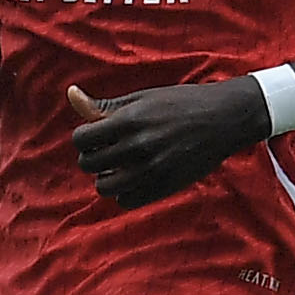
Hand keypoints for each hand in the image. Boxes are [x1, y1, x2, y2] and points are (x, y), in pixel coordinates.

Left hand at [65, 80, 264, 209]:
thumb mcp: (142, 98)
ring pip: (104, 187)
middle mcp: (138, 147)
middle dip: (93, 156)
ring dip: (106, 177)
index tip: (96, 135)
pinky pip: (127, 200)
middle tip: (107, 150)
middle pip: (89, 163)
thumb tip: (71, 94)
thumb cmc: (181, 103)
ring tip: (119, 167)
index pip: (82, 139)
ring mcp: (152, 170)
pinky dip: (124, 192)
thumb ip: (105, 105)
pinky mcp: (165, 187)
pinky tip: (134, 178)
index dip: (84, 137)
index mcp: (129, 120)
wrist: (223, 119)